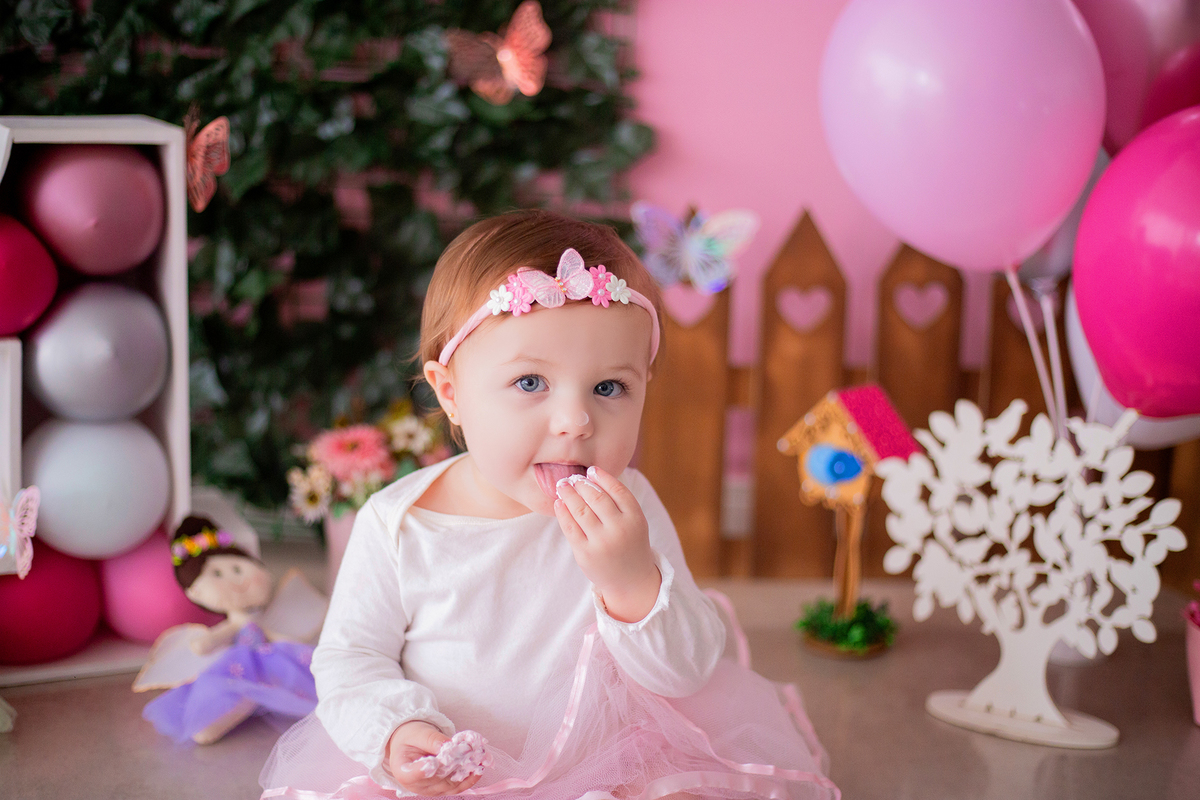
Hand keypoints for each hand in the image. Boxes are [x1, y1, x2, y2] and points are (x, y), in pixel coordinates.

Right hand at [387, 720, 481, 795]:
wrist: (410, 744)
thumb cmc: (410, 737)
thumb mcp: (418, 733)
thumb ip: (432, 740)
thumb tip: (448, 746)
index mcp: (403, 771)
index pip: (416, 774)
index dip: (428, 768)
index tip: (440, 758)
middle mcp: (416, 785)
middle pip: (438, 778)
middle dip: (457, 763)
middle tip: (472, 749)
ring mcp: (430, 790)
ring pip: (451, 784)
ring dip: (467, 771)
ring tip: (480, 757)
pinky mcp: (441, 789)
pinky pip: (457, 787)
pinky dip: (469, 778)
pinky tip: (479, 768)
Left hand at [554, 466, 661, 622]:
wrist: (630, 580)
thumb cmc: (629, 543)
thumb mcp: (634, 522)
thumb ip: (620, 502)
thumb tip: (592, 476)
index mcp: (635, 518)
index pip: (617, 490)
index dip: (603, 477)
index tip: (591, 470)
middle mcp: (620, 529)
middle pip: (596, 498)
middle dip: (581, 484)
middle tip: (571, 477)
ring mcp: (601, 542)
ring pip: (580, 510)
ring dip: (568, 494)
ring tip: (562, 487)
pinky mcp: (585, 553)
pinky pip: (570, 527)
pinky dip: (562, 512)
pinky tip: (559, 503)